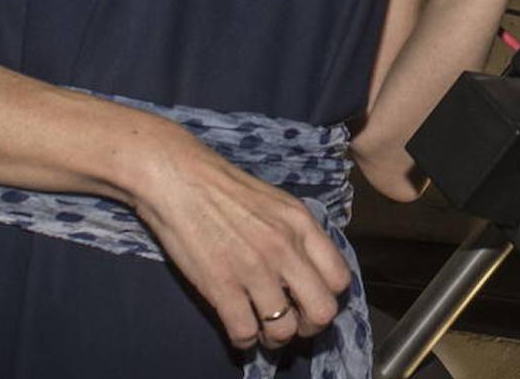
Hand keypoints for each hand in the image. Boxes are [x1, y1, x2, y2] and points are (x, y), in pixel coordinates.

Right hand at [128, 126, 351, 350]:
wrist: (178, 178)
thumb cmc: (224, 188)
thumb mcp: (277, 203)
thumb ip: (298, 235)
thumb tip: (308, 270)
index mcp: (302, 225)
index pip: (340, 278)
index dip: (329, 297)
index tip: (311, 300)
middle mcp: (285, 249)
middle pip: (322, 311)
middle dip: (310, 326)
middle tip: (293, 322)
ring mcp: (254, 269)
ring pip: (284, 330)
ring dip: (275, 338)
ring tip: (263, 330)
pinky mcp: (221, 286)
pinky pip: (244, 333)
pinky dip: (243, 340)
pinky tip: (239, 330)